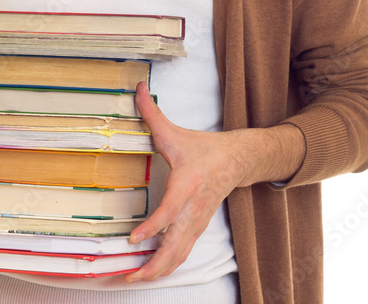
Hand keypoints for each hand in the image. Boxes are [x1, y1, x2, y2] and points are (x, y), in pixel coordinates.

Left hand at [125, 83, 304, 282]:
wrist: (238, 160)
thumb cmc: (204, 148)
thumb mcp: (175, 130)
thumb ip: (152, 113)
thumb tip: (136, 88)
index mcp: (187, 184)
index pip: (170, 210)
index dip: (153, 226)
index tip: (134, 238)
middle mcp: (193, 209)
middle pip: (175, 246)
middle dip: (153, 265)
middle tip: (129, 275)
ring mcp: (197, 222)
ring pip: (179, 255)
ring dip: (157, 271)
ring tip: (133, 279)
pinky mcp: (197, 229)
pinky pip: (182, 253)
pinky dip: (166, 266)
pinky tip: (149, 273)